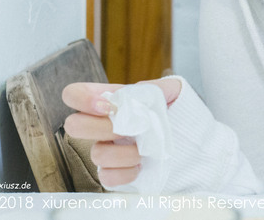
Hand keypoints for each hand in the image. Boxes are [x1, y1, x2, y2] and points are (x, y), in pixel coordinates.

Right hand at [62, 78, 181, 187]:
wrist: (190, 138)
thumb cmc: (176, 111)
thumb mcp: (172, 90)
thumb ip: (155, 86)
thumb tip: (136, 93)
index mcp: (111, 100)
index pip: (74, 94)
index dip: (82, 99)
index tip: (108, 106)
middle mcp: (102, 125)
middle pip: (73, 125)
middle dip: (103, 128)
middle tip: (130, 128)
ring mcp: (106, 149)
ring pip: (96, 154)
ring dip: (124, 153)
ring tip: (145, 149)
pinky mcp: (114, 172)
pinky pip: (106, 177)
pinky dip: (125, 173)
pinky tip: (141, 165)